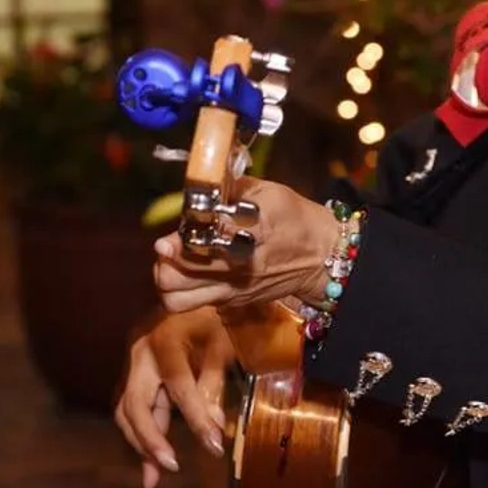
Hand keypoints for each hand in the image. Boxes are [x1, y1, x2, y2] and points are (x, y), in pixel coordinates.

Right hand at [115, 307, 237, 487]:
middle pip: (134, 404)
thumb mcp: (222, 343)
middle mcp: (139, 352)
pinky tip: (151, 459)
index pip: (178, 387)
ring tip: (154, 478)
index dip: (196, 419)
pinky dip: (140, 433)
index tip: (215, 448)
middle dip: (150, 439)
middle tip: (170, 467)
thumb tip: (211, 428)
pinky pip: (129, 408)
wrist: (191, 288)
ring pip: (124, 410)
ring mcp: (130, 363)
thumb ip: (214, 384)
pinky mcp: (131, 373)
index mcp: (164, 339)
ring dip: (140, 443)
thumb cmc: (213, 314)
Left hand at [154, 177, 341, 313]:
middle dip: (165, 258)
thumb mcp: (268, 192)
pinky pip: (190, 304)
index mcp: (251, 234)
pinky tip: (189, 271)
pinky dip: (179, 289)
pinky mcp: (231, 302)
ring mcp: (232, 290)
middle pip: (178, 275)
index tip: (172, 235)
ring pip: (176, 298)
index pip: (204, 241)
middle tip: (169, 245)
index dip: (180, 239)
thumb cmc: (295, 219)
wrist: (322, 258)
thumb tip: (199, 182)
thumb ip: (229, 189)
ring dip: (167, 279)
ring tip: (173, 262)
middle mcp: (239, 268)